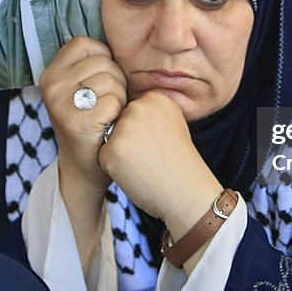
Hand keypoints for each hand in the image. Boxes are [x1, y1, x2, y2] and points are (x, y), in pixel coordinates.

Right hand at [41, 36, 126, 193]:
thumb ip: (89, 65)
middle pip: (102, 62)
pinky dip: (118, 113)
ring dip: (119, 97)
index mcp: (50, 73)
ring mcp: (61, 104)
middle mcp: (51, 86)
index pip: (84, 43)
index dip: (103, 56)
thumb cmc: (91, 122)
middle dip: (116, 80)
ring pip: (110, 80)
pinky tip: (109, 124)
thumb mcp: (80, 89)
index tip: (102, 78)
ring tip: (109, 113)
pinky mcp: (76, 122)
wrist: (84, 167)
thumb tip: (116, 40)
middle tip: (108, 102)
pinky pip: (113, 101)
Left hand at [99, 92, 221, 239]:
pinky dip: (115, 169)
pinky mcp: (113, 149)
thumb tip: (124, 113)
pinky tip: (136, 174)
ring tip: (144, 164)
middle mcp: (139, 107)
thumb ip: (151, 114)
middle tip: (151, 156)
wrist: (187, 191)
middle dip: (128, 141)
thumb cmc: (180, 163)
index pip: (132, 111)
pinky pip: (103, 157)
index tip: (159, 144)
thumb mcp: (173, 125)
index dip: (142, 133)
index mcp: (155, 99)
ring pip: (109, 139)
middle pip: (118, 123)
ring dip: (121, 154)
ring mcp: (125, 128)